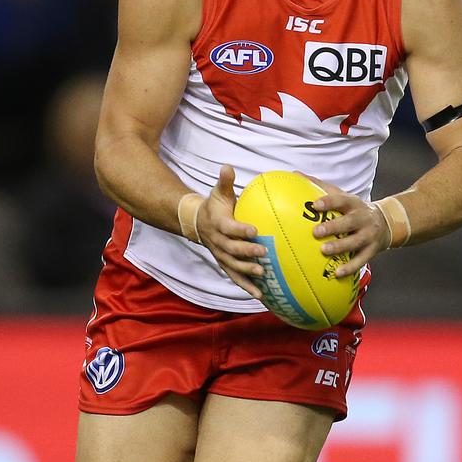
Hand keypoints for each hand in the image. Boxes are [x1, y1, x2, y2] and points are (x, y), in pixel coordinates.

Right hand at [195, 164, 265, 298]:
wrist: (198, 223)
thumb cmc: (215, 206)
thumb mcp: (218, 192)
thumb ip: (225, 181)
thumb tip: (227, 167)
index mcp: (218, 223)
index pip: (229, 228)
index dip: (240, 229)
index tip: (255, 230)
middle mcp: (218, 242)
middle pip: (232, 249)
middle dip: (247, 251)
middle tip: (264, 252)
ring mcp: (221, 255)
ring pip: (233, 265)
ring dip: (247, 271)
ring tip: (262, 274)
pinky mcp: (225, 264)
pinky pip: (235, 277)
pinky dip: (246, 286)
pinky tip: (260, 295)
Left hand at [301, 173, 390, 277]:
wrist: (386, 222)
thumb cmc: (353, 209)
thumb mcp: (342, 196)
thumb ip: (320, 187)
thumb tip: (295, 175)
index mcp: (353, 203)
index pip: (341, 200)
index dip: (329, 202)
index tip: (315, 204)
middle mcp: (362, 218)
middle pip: (349, 222)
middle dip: (334, 227)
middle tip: (316, 232)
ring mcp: (369, 235)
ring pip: (355, 242)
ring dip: (340, 247)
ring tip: (324, 251)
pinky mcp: (372, 250)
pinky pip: (360, 260)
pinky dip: (349, 267)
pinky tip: (336, 273)